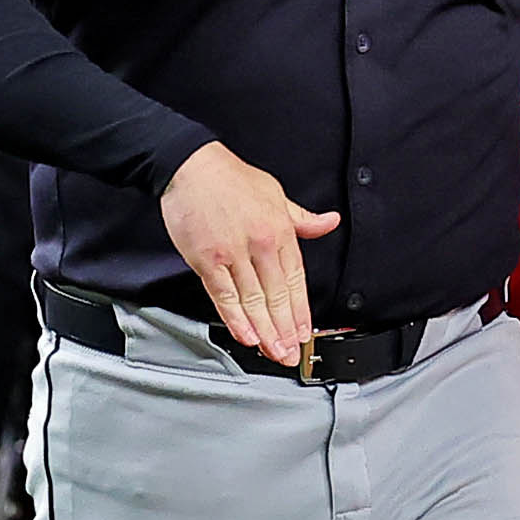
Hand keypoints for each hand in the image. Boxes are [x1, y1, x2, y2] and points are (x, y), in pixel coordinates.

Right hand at [159, 140, 338, 364]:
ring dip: (266, 331)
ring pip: (253, 300)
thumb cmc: (230, 178)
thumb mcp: (275, 193)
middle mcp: (259, 244)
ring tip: (273, 351)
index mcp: (280, 229)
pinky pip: (224, 295)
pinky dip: (236, 318)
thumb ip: (302, 218)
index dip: (301, 310)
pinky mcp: (206, 259)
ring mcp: (232, 253)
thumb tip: (329, 222)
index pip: (296, 279)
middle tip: (290, 353)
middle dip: (286, 329)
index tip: (304, 332)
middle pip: (277, 296)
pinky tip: (246, 334)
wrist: (191, 165)